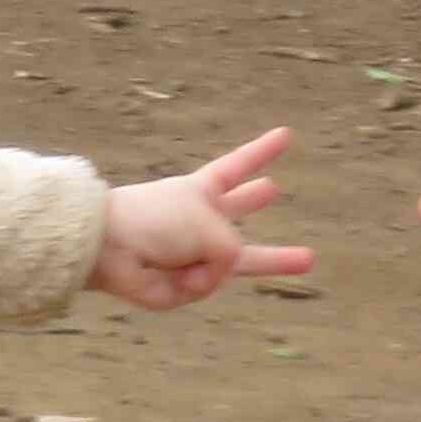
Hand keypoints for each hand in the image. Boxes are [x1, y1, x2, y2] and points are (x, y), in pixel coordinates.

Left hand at [92, 126, 315, 311]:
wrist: (110, 248)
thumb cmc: (157, 221)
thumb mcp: (210, 223)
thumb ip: (233, 249)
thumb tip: (226, 272)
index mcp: (203, 191)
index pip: (238, 165)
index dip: (261, 151)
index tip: (285, 134)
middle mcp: (200, 218)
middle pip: (236, 206)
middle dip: (255, 199)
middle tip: (275, 188)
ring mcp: (192, 252)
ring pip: (235, 263)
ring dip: (275, 259)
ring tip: (310, 256)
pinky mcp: (183, 285)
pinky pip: (207, 287)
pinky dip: (197, 282)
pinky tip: (182, 273)